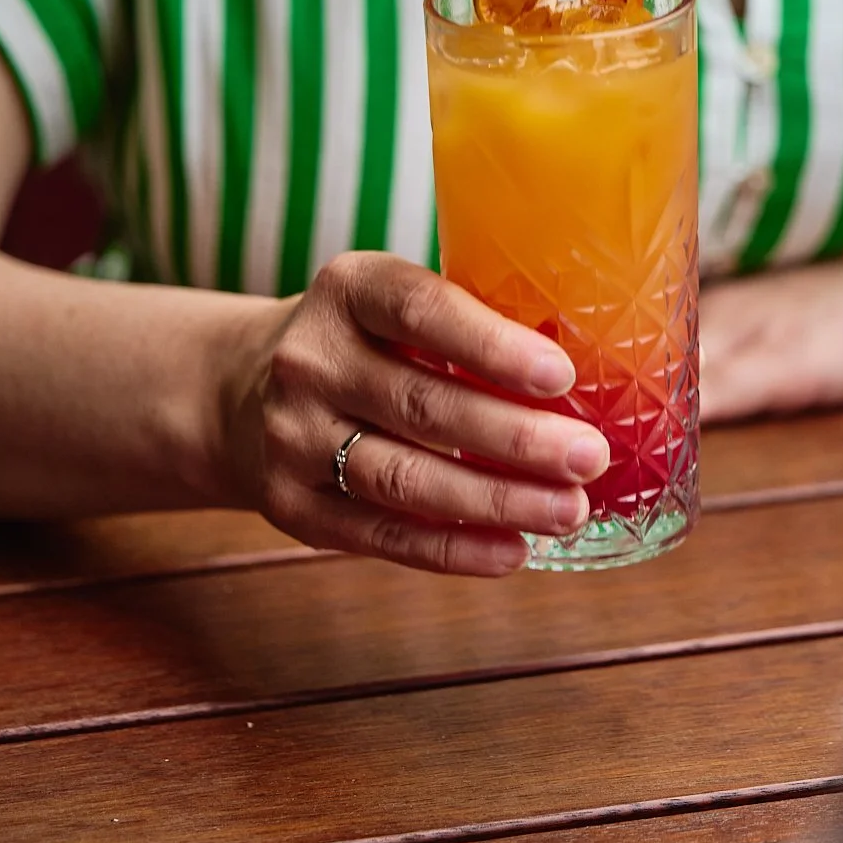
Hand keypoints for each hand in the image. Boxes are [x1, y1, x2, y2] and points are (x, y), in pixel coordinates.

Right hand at [220, 254, 608, 575]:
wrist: (239, 390)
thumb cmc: (365, 342)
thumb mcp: (394, 303)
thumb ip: (471, 322)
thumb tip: (603, 364)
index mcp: (347, 289)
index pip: (421, 310)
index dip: (492, 345)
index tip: (562, 374)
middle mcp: (309, 360)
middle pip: (421, 404)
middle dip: (515, 438)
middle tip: (590, 456)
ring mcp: (292, 437)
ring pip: (403, 479)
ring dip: (495, 501)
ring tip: (568, 510)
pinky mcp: (291, 506)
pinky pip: (380, 536)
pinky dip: (452, 550)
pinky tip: (512, 552)